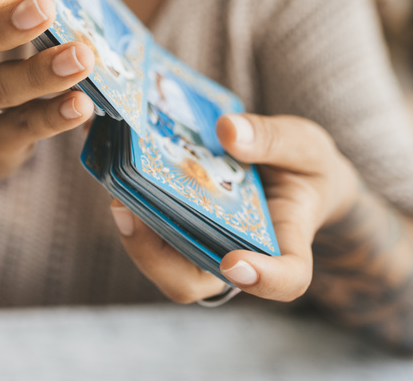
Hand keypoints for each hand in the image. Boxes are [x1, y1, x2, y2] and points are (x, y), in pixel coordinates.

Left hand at [110, 113, 362, 302]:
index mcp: (287, 243)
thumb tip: (228, 132)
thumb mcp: (302, 143)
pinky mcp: (174, 224)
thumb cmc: (302, 164)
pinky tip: (110, 161)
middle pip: (193, 280)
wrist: (286, 168)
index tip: (236, 263)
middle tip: (126, 209)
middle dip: (154, 253)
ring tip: (111, 183)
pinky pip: (146, 225)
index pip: (285, 279)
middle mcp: (236, 256)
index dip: (262, 280)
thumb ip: (273, 139)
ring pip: (159, 256)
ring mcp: (200, 244)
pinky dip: (126, 199)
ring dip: (130, 226)